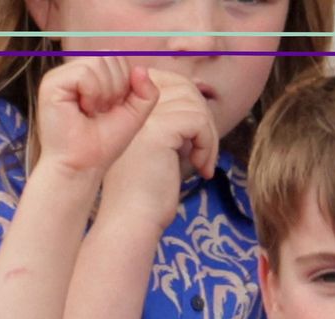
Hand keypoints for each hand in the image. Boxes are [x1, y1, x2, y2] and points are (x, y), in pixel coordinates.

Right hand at [37, 57, 160, 178]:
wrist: (83, 166)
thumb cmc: (104, 144)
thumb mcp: (134, 114)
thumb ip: (146, 91)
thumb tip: (140, 68)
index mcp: (91, 76)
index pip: (118, 59)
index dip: (125, 84)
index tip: (112, 110)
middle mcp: (74, 72)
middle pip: (109, 57)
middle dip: (116, 88)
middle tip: (102, 112)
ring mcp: (60, 76)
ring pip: (98, 62)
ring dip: (104, 92)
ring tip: (92, 112)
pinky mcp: (51, 83)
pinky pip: (85, 73)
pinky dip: (92, 93)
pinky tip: (83, 111)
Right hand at [98, 69, 218, 228]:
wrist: (131, 221)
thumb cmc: (145, 193)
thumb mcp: (159, 148)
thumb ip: (172, 121)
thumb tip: (200, 98)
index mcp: (126, 107)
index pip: (167, 80)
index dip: (189, 102)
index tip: (195, 137)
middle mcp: (130, 106)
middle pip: (183, 86)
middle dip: (203, 117)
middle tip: (204, 150)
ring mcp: (143, 116)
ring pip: (194, 103)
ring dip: (208, 135)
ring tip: (202, 163)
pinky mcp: (157, 129)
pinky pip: (198, 121)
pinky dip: (208, 144)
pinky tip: (201, 168)